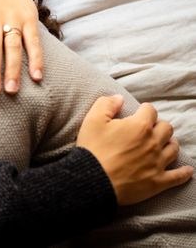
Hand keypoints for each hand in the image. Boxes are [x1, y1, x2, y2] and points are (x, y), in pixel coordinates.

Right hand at [76, 95, 192, 205]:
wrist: (94, 180)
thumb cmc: (93, 149)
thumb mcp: (92, 120)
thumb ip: (106, 104)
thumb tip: (118, 98)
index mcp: (139, 126)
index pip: (150, 110)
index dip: (144, 110)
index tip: (138, 113)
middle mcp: (153, 143)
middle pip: (166, 128)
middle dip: (159, 126)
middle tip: (149, 129)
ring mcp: (158, 163)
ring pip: (174, 148)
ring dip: (169, 144)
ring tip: (164, 144)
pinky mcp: (158, 181)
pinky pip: (178, 176)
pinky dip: (184, 172)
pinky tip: (188, 170)